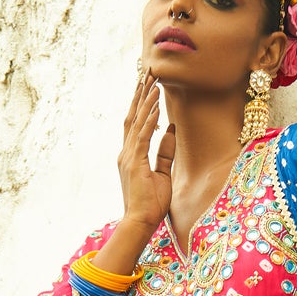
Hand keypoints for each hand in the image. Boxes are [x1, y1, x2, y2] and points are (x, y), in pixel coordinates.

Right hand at [118, 70, 174, 236]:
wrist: (139, 223)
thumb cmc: (150, 205)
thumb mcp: (162, 174)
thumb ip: (165, 151)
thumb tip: (170, 128)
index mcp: (131, 155)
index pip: (135, 123)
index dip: (141, 102)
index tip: (148, 84)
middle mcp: (126, 152)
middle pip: (133, 116)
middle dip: (140, 93)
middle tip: (148, 72)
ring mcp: (128, 157)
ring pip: (137, 122)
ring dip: (146, 100)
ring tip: (153, 81)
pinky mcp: (135, 163)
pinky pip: (142, 136)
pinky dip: (149, 120)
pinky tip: (155, 106)